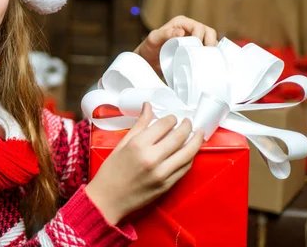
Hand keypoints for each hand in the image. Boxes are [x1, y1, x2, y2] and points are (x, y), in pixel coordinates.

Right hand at [85, 103, 203, 224]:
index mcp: (138, 145)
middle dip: (187, 126)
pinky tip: (190, 151)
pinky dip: (190, 158)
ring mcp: (162, 173)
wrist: (108, 199)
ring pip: (187, 153)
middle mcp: (152, 158)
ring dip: (196, 141)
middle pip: (178, 137)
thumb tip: (148, 106)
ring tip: (198, 134)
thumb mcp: (122, 144)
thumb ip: (139, 125)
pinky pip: (184, 168)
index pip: (163, 125)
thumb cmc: (111, 171)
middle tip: (188, 122)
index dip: (171, 119)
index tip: (173, 118)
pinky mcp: (167, 185)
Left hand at [134, 15, 217, 76]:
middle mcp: (190, 28)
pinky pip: (208, 50)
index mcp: (182, 22)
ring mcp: (194, 39)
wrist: (148, 61)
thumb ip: (164, 34)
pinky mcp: (196, 49)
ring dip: (212, 50)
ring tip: (206, 60)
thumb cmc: (149, 48)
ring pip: (211, 41)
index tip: (196, 49)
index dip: (200, 38)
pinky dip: (210, 55)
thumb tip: (181, 32)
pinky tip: (207, 62)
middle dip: (210, 43)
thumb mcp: (153, 39)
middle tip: (204, 55)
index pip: (199, 27)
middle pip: (209, 32)